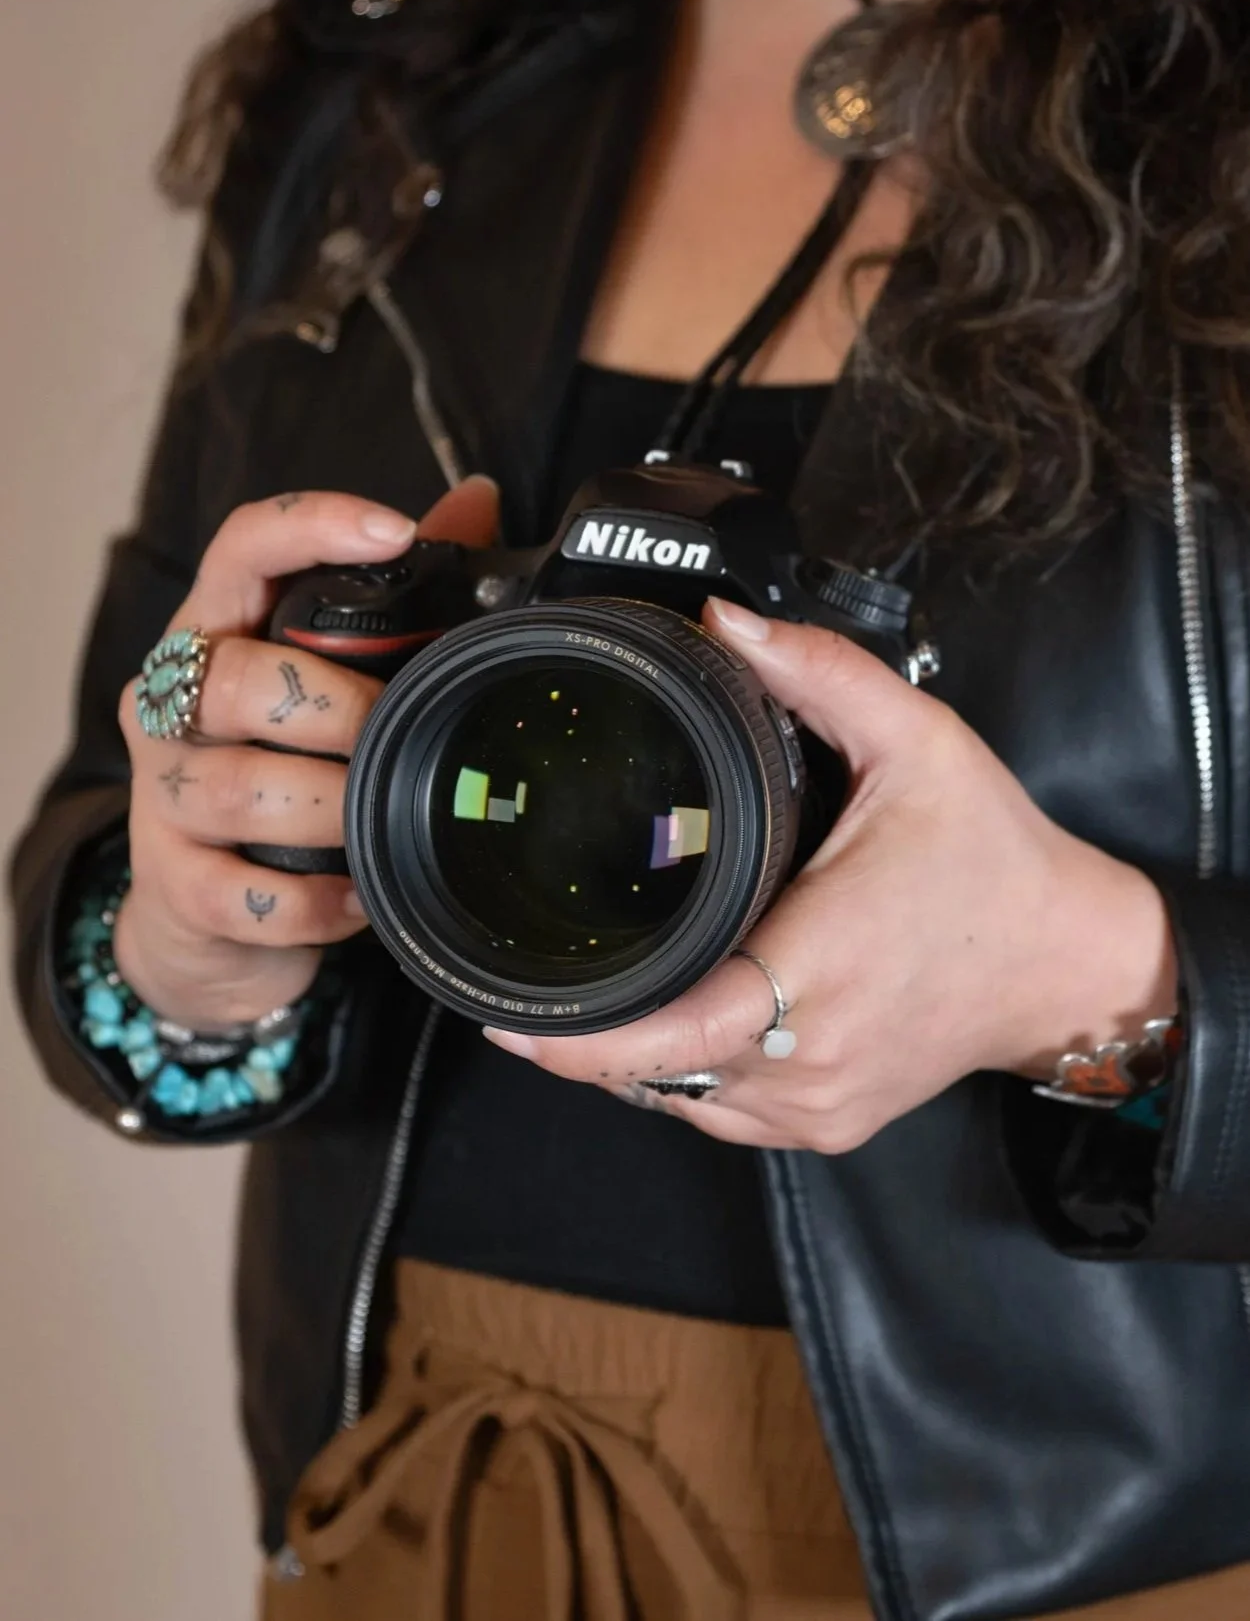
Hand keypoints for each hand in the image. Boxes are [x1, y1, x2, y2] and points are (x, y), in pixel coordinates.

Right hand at [114, 478, 498, 1029]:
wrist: (204, 914)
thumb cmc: (280, 770)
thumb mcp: (330, 679)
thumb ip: (397, 594)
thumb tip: (478, 502)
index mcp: (216, 634)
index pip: (242, 548)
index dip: (312, 526)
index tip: (396, 531)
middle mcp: (170, 704)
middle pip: (238, 680)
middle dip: (344, 712)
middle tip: (401, 736)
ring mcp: (162, 795)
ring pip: (241, 790)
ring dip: (335, 811)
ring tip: (381, 820)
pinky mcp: (173, 884)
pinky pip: (248, 895)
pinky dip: (320, 903)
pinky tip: (358, 895)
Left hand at [483, 596, 1179, 1151]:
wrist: (1065, 962)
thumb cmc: (993, 862)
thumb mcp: (919, 744)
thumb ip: (820, 674)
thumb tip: (724, 625)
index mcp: (818, 972)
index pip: (670, 1035)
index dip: (580, 1039)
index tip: (507, 1017)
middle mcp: (811, 1059)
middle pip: (652, 1071)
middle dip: (586, 1032)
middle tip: (535, 977)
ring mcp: (818, 1107)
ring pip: (677, 1101)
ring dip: (630, 1054)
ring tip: (599, 993)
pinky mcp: (828, 1127)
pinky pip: (717, 1115)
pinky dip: (679, 1075)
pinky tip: (670, 1022)